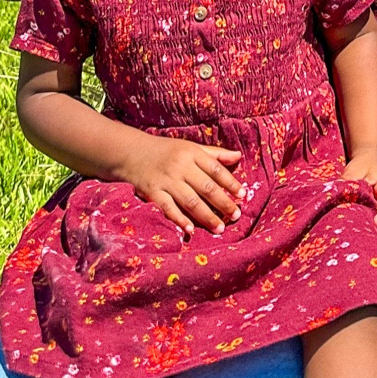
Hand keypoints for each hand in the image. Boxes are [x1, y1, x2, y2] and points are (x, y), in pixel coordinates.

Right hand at [119, 132, 243, 236]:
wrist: (133, 153)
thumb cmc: (168, 151)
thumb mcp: (191, 147)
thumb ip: (215, 154)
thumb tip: (238, 156)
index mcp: (192, 153)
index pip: (216, 169)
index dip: (231, 183)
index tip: (243, 195)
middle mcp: (180, 167)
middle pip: (206, 187)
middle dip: (222, 202)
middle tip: (236, 215)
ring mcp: (166, 180)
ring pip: (190, 200)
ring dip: (206, 216)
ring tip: (220, 228)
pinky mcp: (153, 192)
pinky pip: (168, 207)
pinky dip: (180, 219)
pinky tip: (191, 229)